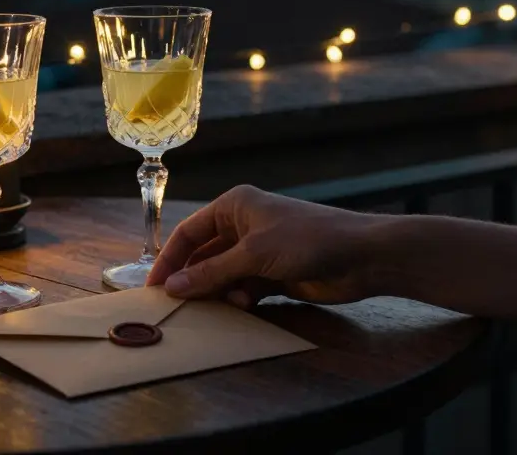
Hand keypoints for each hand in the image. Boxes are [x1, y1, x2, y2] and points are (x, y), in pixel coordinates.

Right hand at [146, 185, 392, 307]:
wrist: (362, 256)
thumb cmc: (307, 240)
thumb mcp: (254, 254)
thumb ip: (213, 272)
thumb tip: (172, 288)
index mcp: (235, 207)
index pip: (190, 233)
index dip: (170, 259)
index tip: (154, 287)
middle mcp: (243, 226)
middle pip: (205, 256)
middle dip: (192, 279)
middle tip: (174, 306)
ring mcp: (259, 252)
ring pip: (223, 275)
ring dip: (216, 292)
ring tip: (210, 309)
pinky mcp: (274, 275)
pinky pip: (243, 288)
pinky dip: (238, 299)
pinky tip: (240, 307)